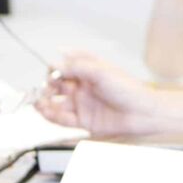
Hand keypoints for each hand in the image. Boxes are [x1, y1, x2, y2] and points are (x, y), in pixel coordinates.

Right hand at [35, 52, 161, 135]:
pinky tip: (46, 112)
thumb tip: (57, 61)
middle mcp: (84, 87)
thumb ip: (78, 66)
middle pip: (56, 86)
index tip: (52, 72)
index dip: (55, 69)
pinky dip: (51, 115)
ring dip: (45, 102)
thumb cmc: (130, 90)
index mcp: (89, 72)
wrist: (143, 112)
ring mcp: (83, 104)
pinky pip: (62, 119)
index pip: (64, 68)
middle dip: (47, 86)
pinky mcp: (83, 120)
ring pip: (56, 103)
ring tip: (39, 102)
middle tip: (44, 89)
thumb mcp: (102, 72)